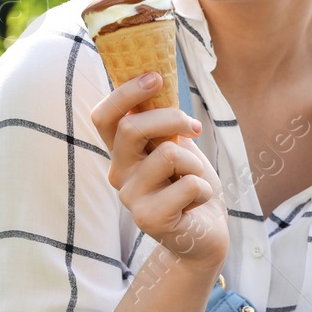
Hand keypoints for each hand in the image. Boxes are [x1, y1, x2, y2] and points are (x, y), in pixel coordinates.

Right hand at [90, 71, 227, 270]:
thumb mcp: (179, 148)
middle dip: (172, 119)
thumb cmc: (193, 187)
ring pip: (168, 155)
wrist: (206, 234)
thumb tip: (156, 79)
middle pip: (132, 129)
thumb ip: (164, 124)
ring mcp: (130, 198)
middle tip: (194, 128)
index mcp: (123, 153)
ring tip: (195, 181)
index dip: (125, 93)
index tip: (155, 77)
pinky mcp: (149, 219)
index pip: (105, 117)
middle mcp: (119, 173)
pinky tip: (197, 203)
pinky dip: (204, 190)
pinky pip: (188, 184)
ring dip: (195, 163)